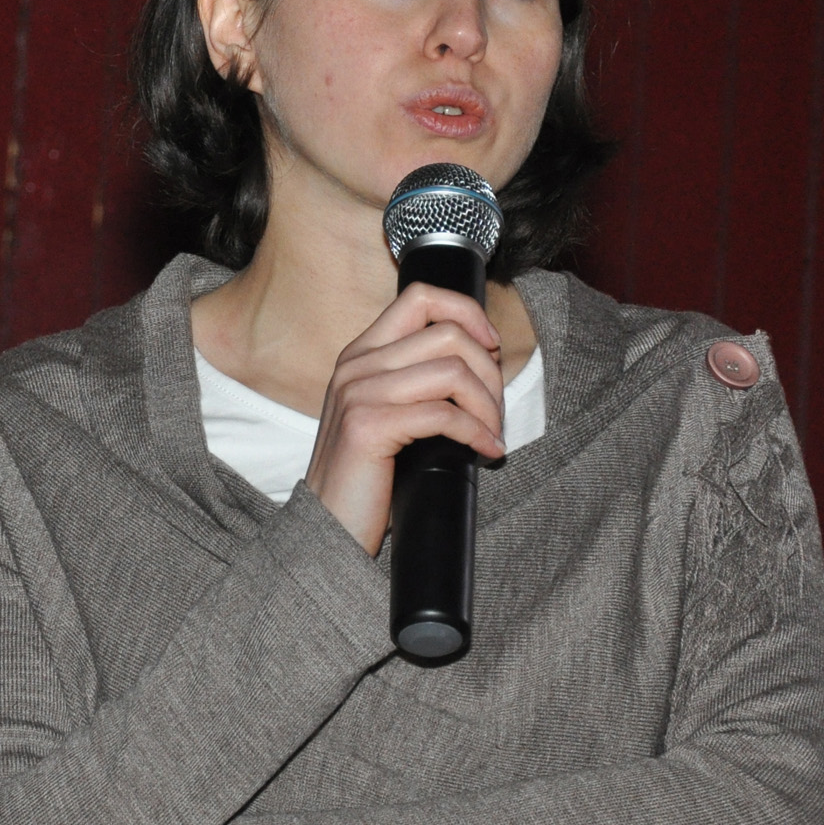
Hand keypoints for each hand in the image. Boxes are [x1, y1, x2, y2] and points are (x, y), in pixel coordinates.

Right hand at [302, 283, 504, 553]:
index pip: (419, 297)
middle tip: (496, 410)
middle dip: (489, 370)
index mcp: (360, 355)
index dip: (466, 312)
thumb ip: (414, 381)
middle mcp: (356, 365)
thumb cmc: (366, 478)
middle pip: (447, 332)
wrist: (327, 527)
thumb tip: (479, 361)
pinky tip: (485, 450)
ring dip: (488, 404)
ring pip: (452, 370)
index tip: (491, 345)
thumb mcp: (385, 414)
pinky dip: (477, 432)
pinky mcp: (369, 426)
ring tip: (492, 432)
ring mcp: (358, 393)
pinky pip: (445, 414)